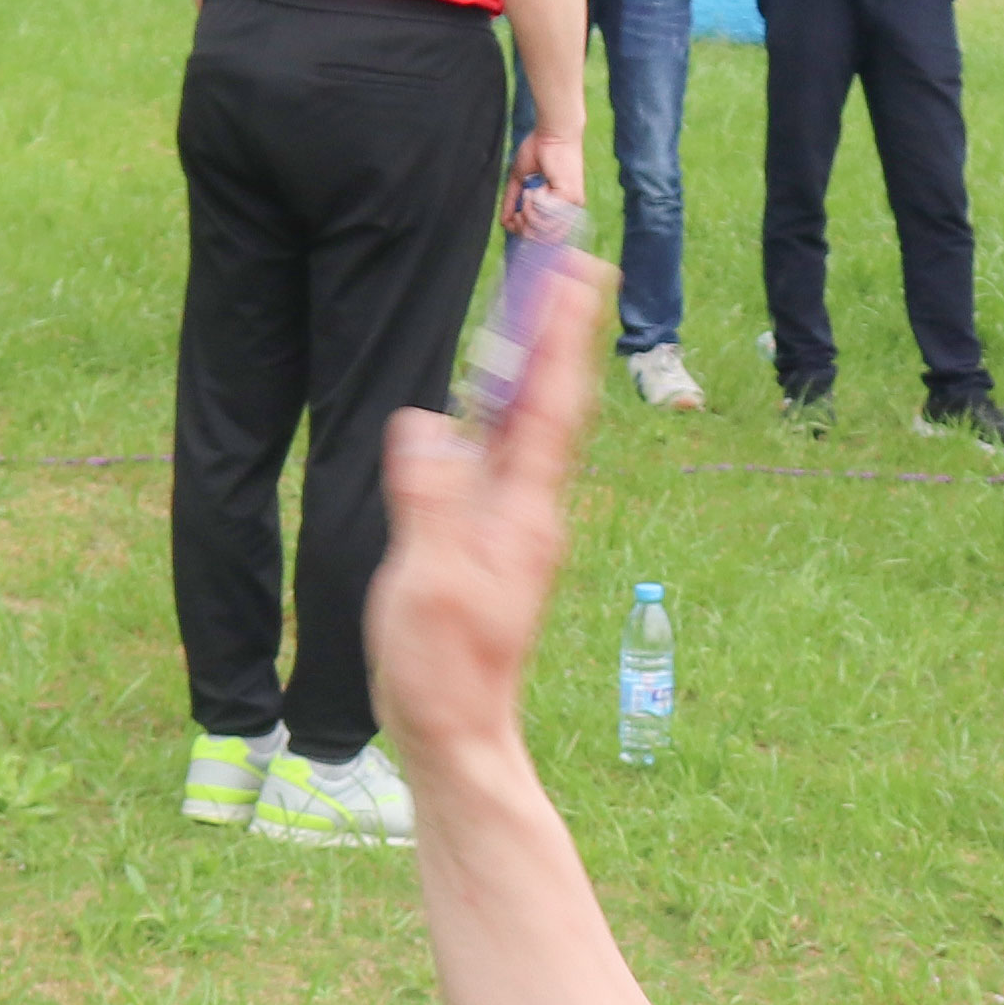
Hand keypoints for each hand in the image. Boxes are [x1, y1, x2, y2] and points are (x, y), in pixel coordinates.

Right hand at [364, 243, 610, 762]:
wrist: (460, 737)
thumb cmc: (444, 672)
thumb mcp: (427, 582)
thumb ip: (429, 498)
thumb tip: (425, 421)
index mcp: (524, 516)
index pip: (551, 407)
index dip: (563, 337)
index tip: (578, 273)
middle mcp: (531, 513)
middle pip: (548, 406)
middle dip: (557, 335)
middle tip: (568, 267)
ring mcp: (515, 530)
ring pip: (527, 431)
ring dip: (530, 368)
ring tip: (535, 313)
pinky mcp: (493, 547)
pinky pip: (501, 463)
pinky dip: (499, 416)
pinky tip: (482, 404)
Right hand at [511, 126, 583, 227]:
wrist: (552, 132)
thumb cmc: (539, 150)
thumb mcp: (520, 180)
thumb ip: (512, 202)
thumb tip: (503, 222)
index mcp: (561, 208)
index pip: (544, 237)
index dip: (524, 233)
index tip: (513, 221)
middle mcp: (570, 210)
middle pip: (543, 239)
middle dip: (523, 227)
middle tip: (518, 210)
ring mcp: (572, 205)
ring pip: (543, 230)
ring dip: (527, 213)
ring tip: (527, 193)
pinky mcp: (570, 197)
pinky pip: (545, 215)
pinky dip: (533, 204)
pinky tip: (533, 189)